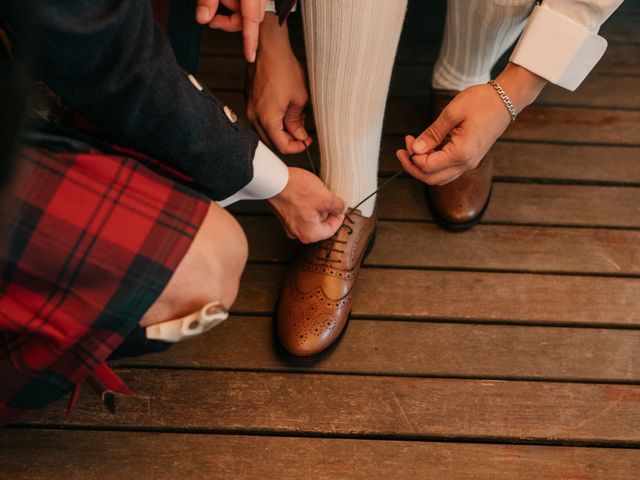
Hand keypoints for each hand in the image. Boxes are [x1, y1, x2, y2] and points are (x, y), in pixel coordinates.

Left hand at [196, 0, 266, 61]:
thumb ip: (207, 1)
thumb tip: (203, 18)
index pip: (252, 22)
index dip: (250, 42)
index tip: (250, 57)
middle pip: (250, 18)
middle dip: (230, 21)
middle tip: (211, 18)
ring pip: (248, 11)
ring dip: (231, 8)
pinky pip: (248, 3)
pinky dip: (235, 2)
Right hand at [247, 13, 310, 153]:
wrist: (269, 49)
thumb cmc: (284, 70)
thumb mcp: (299, 99)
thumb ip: (297, 122)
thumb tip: (300, 135)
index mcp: (267, 119)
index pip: (282, 146)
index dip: (297, 147)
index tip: (307, 142)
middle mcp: (254, 117)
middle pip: (271, 142)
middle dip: (289, 141)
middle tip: (303, 134)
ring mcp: (249, 109)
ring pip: (265, 132)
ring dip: (281, 132)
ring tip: (296, 121)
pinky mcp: (249, 101)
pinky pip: (260, 120)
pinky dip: (273, 122)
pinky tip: (285, 113)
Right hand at [267, 167, 345, 243]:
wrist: (273, 180)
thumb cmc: (295, 189)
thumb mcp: (325, 197)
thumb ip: (338, 206)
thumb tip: (342, 208)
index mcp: (309, 234)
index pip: (332, 229)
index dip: (339, 216)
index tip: (341, 207)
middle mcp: (298, 233)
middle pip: (321, 224)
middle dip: (327, 211)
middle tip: (329, 197)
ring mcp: (290, 224)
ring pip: (311, 217)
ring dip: (317, 206)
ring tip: (316, 193)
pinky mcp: (285, 215)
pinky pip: (301, 212)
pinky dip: (306, 204)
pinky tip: (306, 192)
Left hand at [396, 62, 546, 185]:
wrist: (507, 99)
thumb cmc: (482, 102)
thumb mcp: (452, 113)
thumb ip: (432, 134)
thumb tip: (416, 149)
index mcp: (461, 153)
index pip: (427, 166)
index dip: (412, 156)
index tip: (408, 140)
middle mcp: (466, 163)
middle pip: (431, 178)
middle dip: (413, 166)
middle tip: (403, 149)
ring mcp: (470, 163)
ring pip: (439, 178)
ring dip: (423, 167)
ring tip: (412, 149)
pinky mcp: (470, 159)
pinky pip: (447, 171)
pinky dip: (434, 165)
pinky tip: (427, 150)